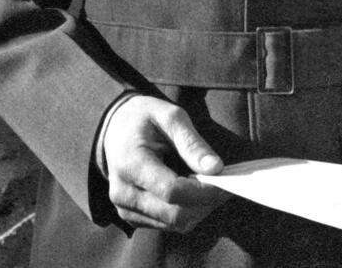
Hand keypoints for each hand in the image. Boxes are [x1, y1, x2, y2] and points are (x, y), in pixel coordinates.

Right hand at [101, 94, 230, 231]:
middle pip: (175, 214)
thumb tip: (216, 168)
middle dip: (206, 202)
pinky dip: (187, 211)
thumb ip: (191, 143)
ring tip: (211, 184)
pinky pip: (168, 225)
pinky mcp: (132, 217)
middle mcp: (124, 193)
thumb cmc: (143, 118)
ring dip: (199, 208)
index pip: (172, 191)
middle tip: (226, 182)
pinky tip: (193, 191)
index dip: (203, 190)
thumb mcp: (169, 116)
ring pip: (175, 224)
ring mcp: (126, 208)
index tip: (226, 178)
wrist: (114, 128)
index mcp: (130, 164)